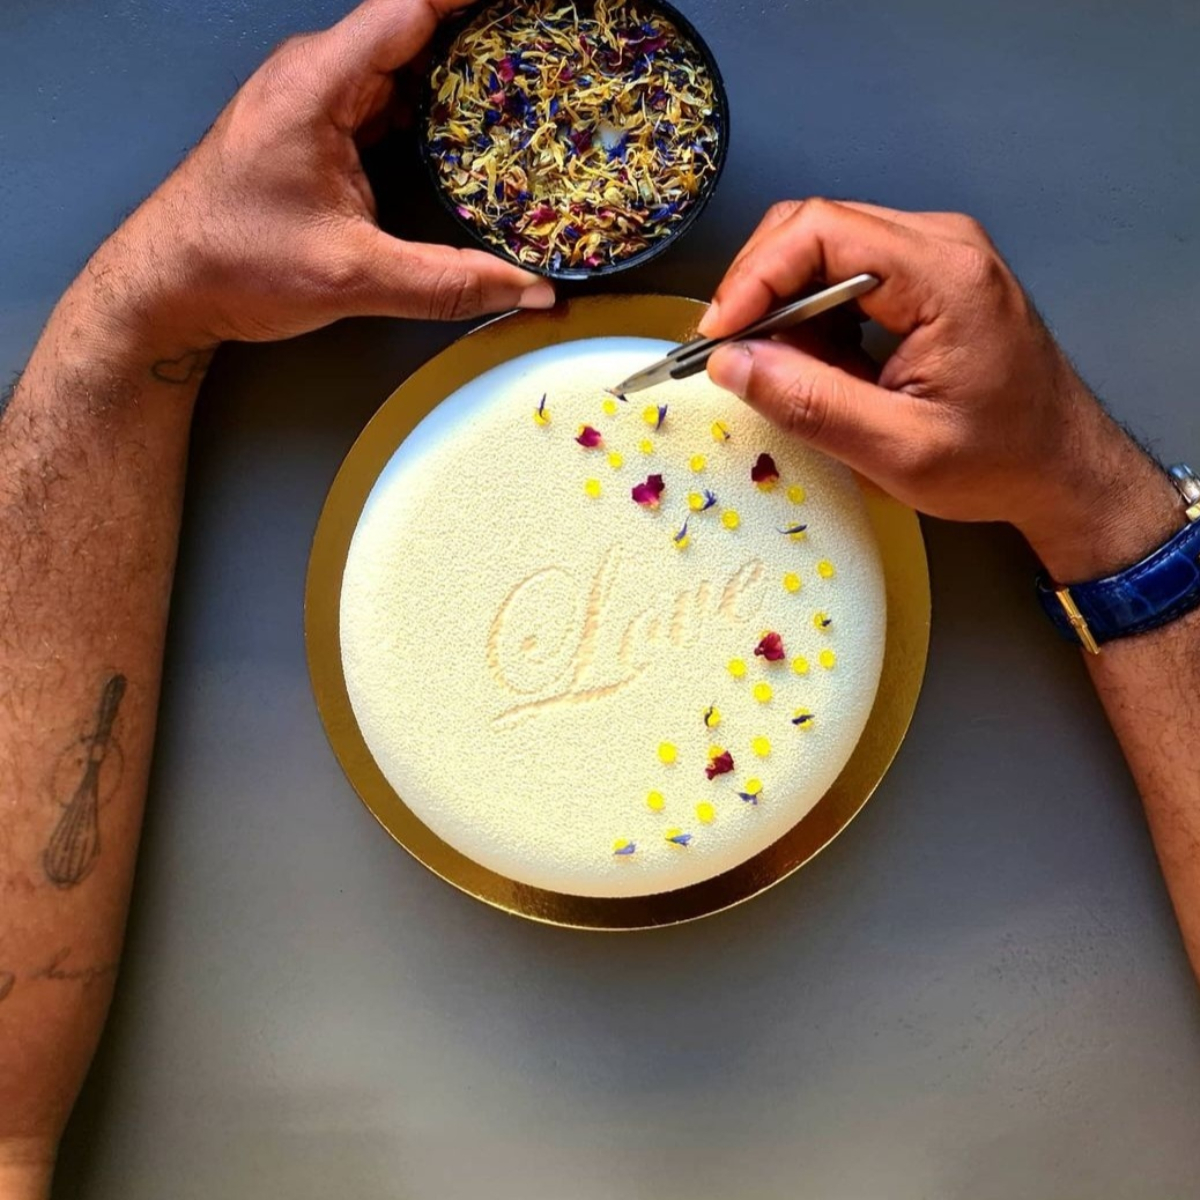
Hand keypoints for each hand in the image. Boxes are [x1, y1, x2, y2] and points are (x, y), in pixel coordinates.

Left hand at [83, 0, 554, 359]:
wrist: (167, 285)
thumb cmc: (236, 265)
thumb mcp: (353, 276)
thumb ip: (449, 283)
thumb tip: (532, 291)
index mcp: (317, 84)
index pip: (409, 7)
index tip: (525, 4)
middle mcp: (313, 75)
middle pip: (410, 27)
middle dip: (475, 35)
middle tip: (538, 52)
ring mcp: (310, 99)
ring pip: (397, 63)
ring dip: (453, 72)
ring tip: (519, 85)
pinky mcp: (311, 128)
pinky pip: (381, 96)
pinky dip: (425, 105)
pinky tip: (464, 131)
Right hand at [701, 199, 1177, 580]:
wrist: (1063, 467)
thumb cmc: (998, 462)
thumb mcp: (896, 450)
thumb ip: (810, 403)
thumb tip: (730, 363)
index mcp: (945, 274)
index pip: (820, 230)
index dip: (754, 277)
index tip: (718, 336)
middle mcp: (942, 243)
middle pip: (816, 226)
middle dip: (760, 288)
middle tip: (734, 354)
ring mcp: (937, 253)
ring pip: (824, 246)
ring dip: (784, 304)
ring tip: (781, 370)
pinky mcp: (928, 275)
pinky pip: (846, 270)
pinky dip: (812, 313)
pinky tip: (817, 364)